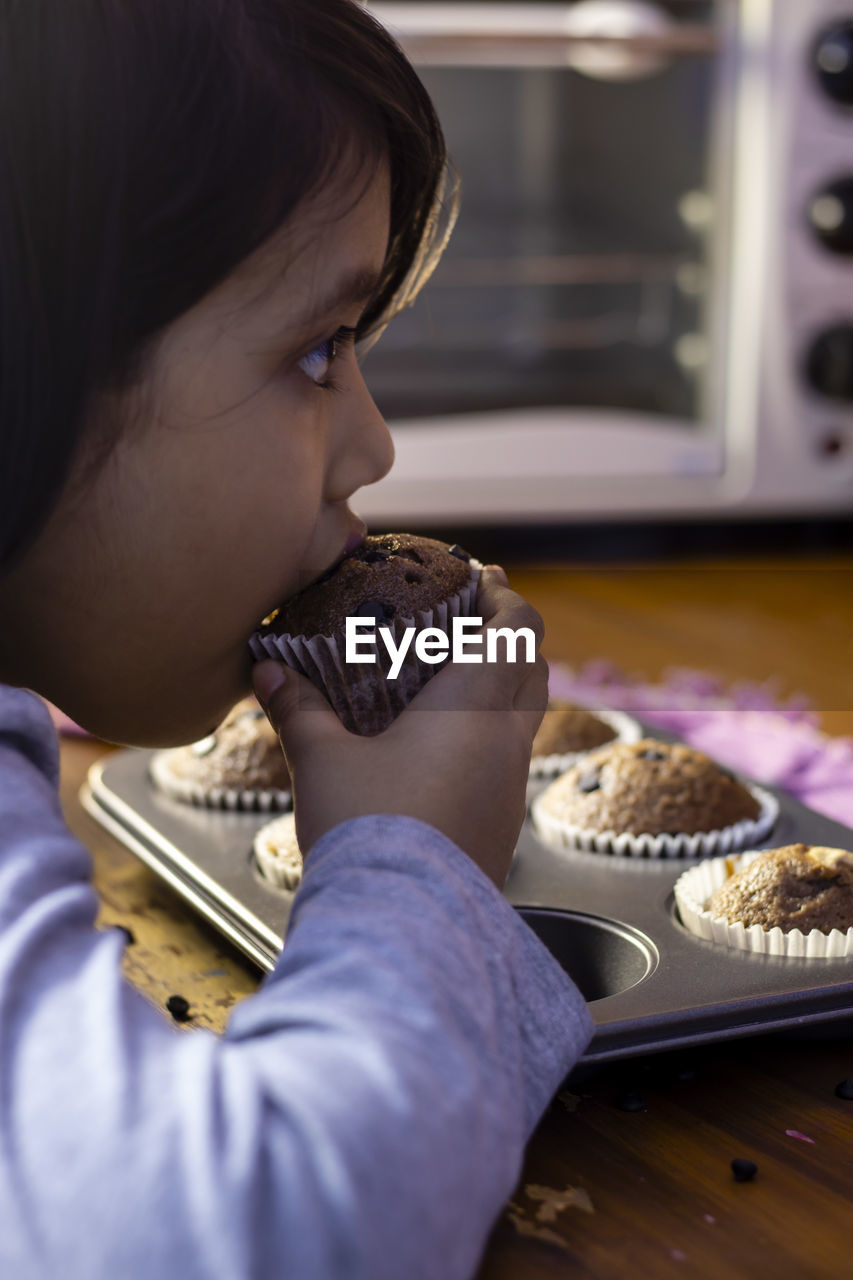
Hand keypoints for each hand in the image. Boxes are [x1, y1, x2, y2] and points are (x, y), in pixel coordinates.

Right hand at [252, 567, 547, 887]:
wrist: (401, 927)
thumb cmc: (366, 832)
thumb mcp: (322, 762)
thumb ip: (298, 710)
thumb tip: (267, 674)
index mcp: (472, 709)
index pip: (517, 630)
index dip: (506, 597)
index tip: (485, 578)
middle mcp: (505, 743)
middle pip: (533, 670)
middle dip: (511, 637)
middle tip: (475, 620)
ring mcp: (510, 789)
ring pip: (525, 719)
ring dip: (504, 688)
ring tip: (456, 681)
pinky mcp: (502, 826)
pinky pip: (509, 762)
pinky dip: (491, 736)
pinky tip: (446, 749)